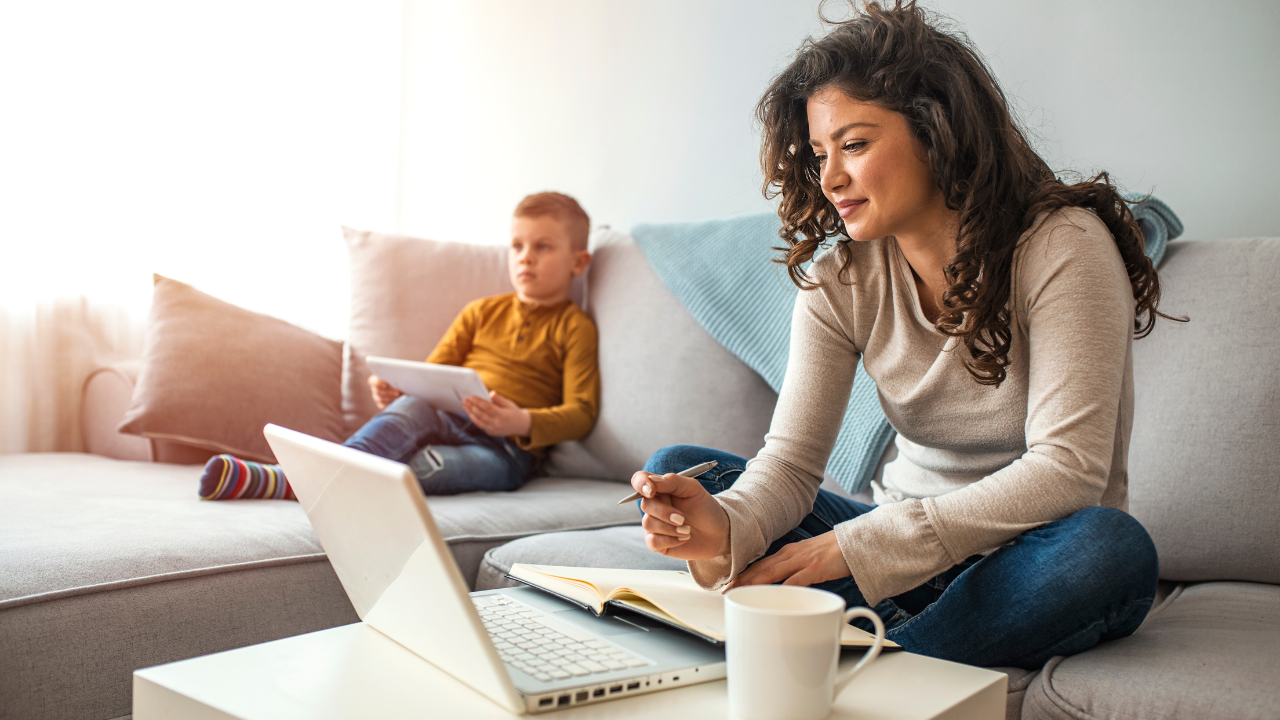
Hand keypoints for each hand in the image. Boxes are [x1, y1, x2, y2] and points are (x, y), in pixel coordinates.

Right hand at [368, 374, 401, 409]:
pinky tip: (397, 402)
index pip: (373, 382)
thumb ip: (393, 377)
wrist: (398, 386)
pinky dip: (390, 404)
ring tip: (400, 396)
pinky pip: (383, 406)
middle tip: (398, 392)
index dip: (378, 384)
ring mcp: (376, 397)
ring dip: (391, 398)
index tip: (386, 385)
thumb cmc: (396, 378)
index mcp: (374, 380)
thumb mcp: (394, 376)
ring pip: (381, 399)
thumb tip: (399, 378)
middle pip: (378, 392)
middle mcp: (374, 389)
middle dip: (389, 392)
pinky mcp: (380, 404)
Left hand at [462, 391, 531, 436]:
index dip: (479, 402)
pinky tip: (470, 412)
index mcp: (502, 415)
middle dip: (471, 406)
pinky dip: (474, 419)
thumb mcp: (509, 403)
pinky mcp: (491, 432)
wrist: (519, 425)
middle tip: (465, 400)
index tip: (471, 397)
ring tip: (464, 405)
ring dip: (470, 413)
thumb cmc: (513, 412)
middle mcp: (497, 423)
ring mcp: (493, 429)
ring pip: (478, 421)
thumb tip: (491, 393)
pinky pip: (480, 425)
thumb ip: (499, 399)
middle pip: (481, 414)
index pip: (488, 407)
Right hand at [631, 470, 731, 559]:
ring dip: (670, 528)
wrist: (719, 533)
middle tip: (682, 519)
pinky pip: (653, 541)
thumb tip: (653, 480)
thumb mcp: (694, 489)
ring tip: (687, 529)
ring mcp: (655, 524)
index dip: (641, 483)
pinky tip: (683, 538)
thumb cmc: (706, 509)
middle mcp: (655, 506)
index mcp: (661, 489)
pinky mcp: (657, 543)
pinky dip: (670, 540)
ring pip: (648, 523)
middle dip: (665, 512)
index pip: (640, 480)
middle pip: (645, 504)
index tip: (652, 491)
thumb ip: (674, 481)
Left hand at [729, 532, 849, 588]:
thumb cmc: (833, 552)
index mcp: (788, 553)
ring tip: (740, 593)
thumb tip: (783, 585)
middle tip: (727, 590)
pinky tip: (773, 597)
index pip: (760, 564)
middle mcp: (791, 555)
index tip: (729, 584)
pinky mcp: (815, 568)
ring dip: (754, 583)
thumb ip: (794, 570)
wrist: (855, 542)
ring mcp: (802, 561)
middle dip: (742, 579)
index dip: (743, 574)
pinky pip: (796, 580)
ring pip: (772, 572)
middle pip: (761, 568)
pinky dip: (783, 589)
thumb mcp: (808, 559)